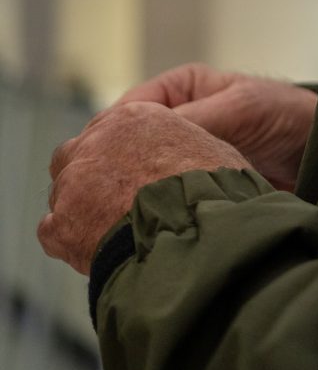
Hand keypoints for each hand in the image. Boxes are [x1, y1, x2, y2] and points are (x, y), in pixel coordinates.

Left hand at [37, 101, 247, 274]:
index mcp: (133, 118)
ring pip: (62, 193)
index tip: (127, 174)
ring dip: (80, 209)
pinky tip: (95, 251)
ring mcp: (73, 182)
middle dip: (89, 176)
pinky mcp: (60, 223)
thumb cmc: (213, 190)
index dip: (116, 155)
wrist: (193, 231)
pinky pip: (52, 231)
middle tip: (114, 202)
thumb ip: (182, 146)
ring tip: (111, 232)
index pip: (107, 131)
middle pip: (76, 155)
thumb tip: (186, 162)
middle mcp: (96, 142)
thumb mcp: (208, 149)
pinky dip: (69, 242)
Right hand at [115, 64, 317, 190]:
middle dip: (116, 163)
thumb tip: (145, 134)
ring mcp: (184, 154)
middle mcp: (177, 120)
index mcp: (180, 89)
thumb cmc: (288, 114)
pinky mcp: (195, 185)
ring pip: (143, 172)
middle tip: (100, 189)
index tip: (96, 157)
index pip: (128, 108)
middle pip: (129, 143)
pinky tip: (146, 220)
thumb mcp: (240, 107)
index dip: (109, 132)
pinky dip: (155, 206)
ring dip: (134, 188)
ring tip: (118, 208)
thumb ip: (195, 119)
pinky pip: (166, 195)